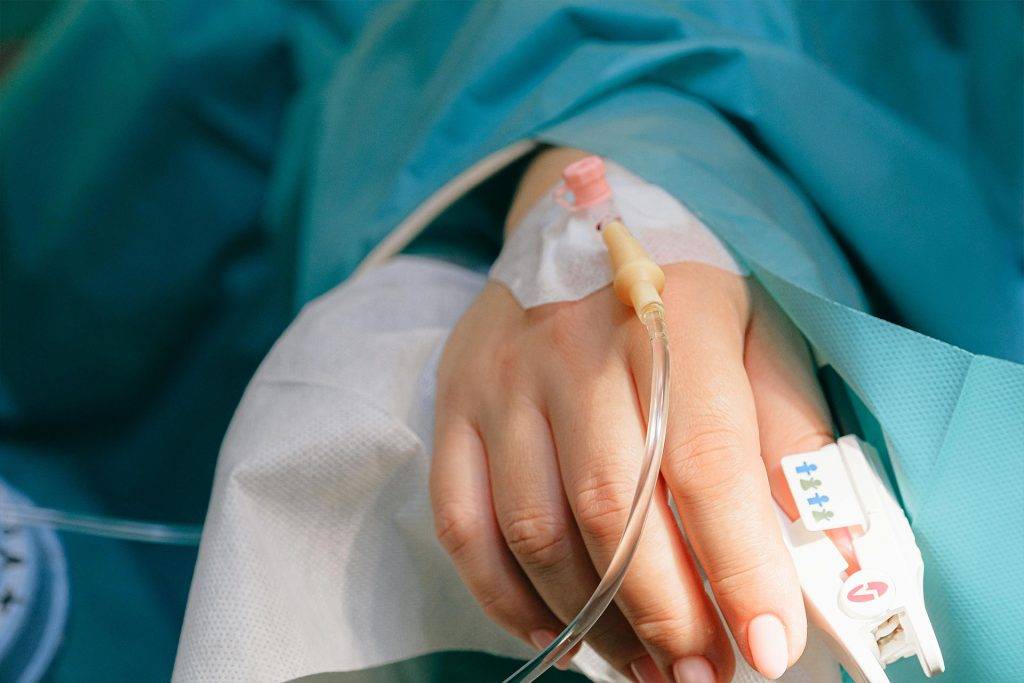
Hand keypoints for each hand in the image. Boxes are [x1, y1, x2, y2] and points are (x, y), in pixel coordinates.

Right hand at [430, 151, 834, 682]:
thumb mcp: (758, 334)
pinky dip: (505, 596)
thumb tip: (825, 540)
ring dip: (592, 620)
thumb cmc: (682, 297)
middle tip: (703, 672)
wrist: (573, 229)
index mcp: (671, 321)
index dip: (738, 565)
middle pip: (612, 507)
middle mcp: (574, 348)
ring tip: (644, 664)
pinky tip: (555, 631)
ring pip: (535, 529)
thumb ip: (792, 428)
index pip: (704, 459)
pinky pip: (462, 521)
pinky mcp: (454, 404)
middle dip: (666, 613)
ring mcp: (502, 379)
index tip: (766, 647)